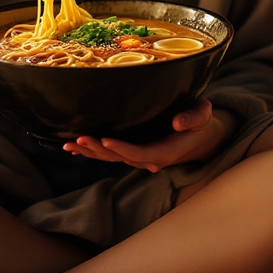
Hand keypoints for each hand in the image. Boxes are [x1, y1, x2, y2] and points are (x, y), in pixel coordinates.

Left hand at [62, 99, 234, 171]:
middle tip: (78, 139)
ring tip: (69, 145)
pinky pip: (110, 153)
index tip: (105, 140)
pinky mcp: (133, 149)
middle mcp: (149, 157)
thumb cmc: (200, 121)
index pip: (141, 154)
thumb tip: (179, 123)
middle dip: (98, 150)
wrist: (200, 135)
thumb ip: (193, 117)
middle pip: (120, 157)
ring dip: (90, 152)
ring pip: (111, 157)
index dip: (122, 149)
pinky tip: (75, 147)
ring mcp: (139, 155)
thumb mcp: (203, 114)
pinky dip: (92, 150)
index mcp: (165, 150)